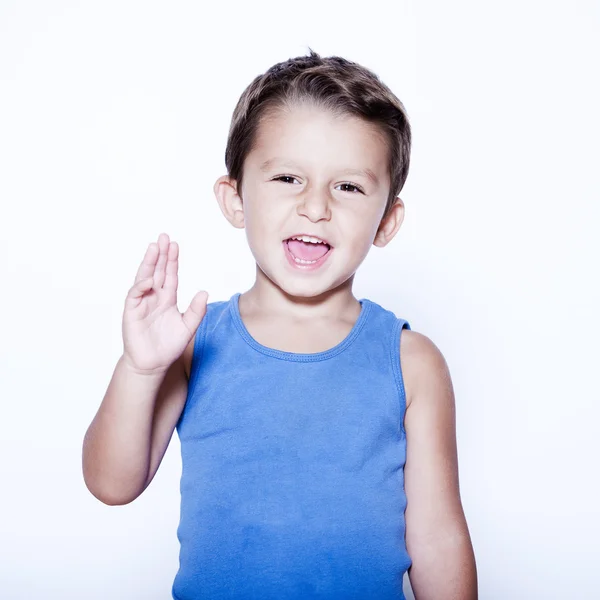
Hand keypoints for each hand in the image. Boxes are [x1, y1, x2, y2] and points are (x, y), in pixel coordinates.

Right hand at [121, 233, 207, 374]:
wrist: (152, 364)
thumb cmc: (168, 346)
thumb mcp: (188, 327)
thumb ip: (196, 311)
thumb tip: (204, 293)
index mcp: (167, 298)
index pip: (170, 275)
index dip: (172, 260)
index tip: (175, 245)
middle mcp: (154, 297)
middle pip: (157, 271)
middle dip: (160, 254)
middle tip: (164, 237)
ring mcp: (142, 303)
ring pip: (145, 278)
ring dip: (149, 263)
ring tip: (154, 247)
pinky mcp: (132, 312)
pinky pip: (135, 295)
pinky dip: (142, 286)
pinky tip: (150, 279)